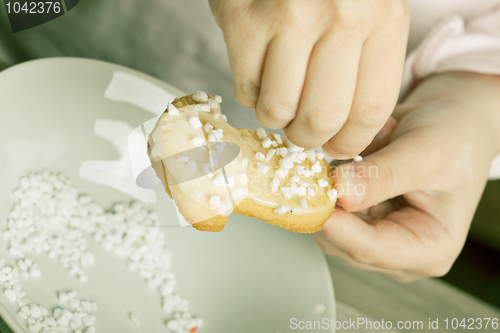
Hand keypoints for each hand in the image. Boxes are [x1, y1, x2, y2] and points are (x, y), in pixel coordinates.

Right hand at [208, 0, 408, 156]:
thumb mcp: (367, 14)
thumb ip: (367, 69)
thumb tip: (351, 135)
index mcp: (382, 19)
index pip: (370, 111)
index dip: (350, 142)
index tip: (336, 148)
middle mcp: (340, 17)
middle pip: (321, 119)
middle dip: (307, 138)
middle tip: (301, 131)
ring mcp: (288, 17)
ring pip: (277, 110)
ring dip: (276, 117)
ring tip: (281, 98)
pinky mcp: (243, 20)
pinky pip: (246, 89)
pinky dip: (252, 94)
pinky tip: (261, 73)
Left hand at [313, 72, 499, 281]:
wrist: (449, 121)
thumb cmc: (454, 139)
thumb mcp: (425, 153)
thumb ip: (383, 175)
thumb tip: (341, 193)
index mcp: (429, 249)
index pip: (370, 249)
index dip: (335, 227)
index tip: (310, 201)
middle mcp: (400, 251)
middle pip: (343, 242)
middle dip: (322, 208)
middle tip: (306, 173)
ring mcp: (376, 235)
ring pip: (329, 226)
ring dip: (322, 192)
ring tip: (340, 157)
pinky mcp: (359, 218)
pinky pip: (328, 207)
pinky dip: (325, 184)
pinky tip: (343, 160)